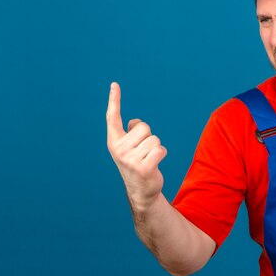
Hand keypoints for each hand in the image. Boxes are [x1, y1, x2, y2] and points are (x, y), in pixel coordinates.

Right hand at [106, 82, 166, 211]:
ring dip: (156, 148)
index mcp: (114, 142)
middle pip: (144, 127)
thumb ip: (132, 133)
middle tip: (144, 152)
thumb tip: (135, 122)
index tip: (115, 84)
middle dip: (149, 137)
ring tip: (148, 159)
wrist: (141, 191)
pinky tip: (154, 164)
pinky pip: (161, 150)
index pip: (113, 117)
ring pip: (154, 139)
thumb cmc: (137, 164)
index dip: (115, 100)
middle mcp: (119, 149)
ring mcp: (129, 159)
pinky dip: (162, 155)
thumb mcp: (131, 148)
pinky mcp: (143, 168)